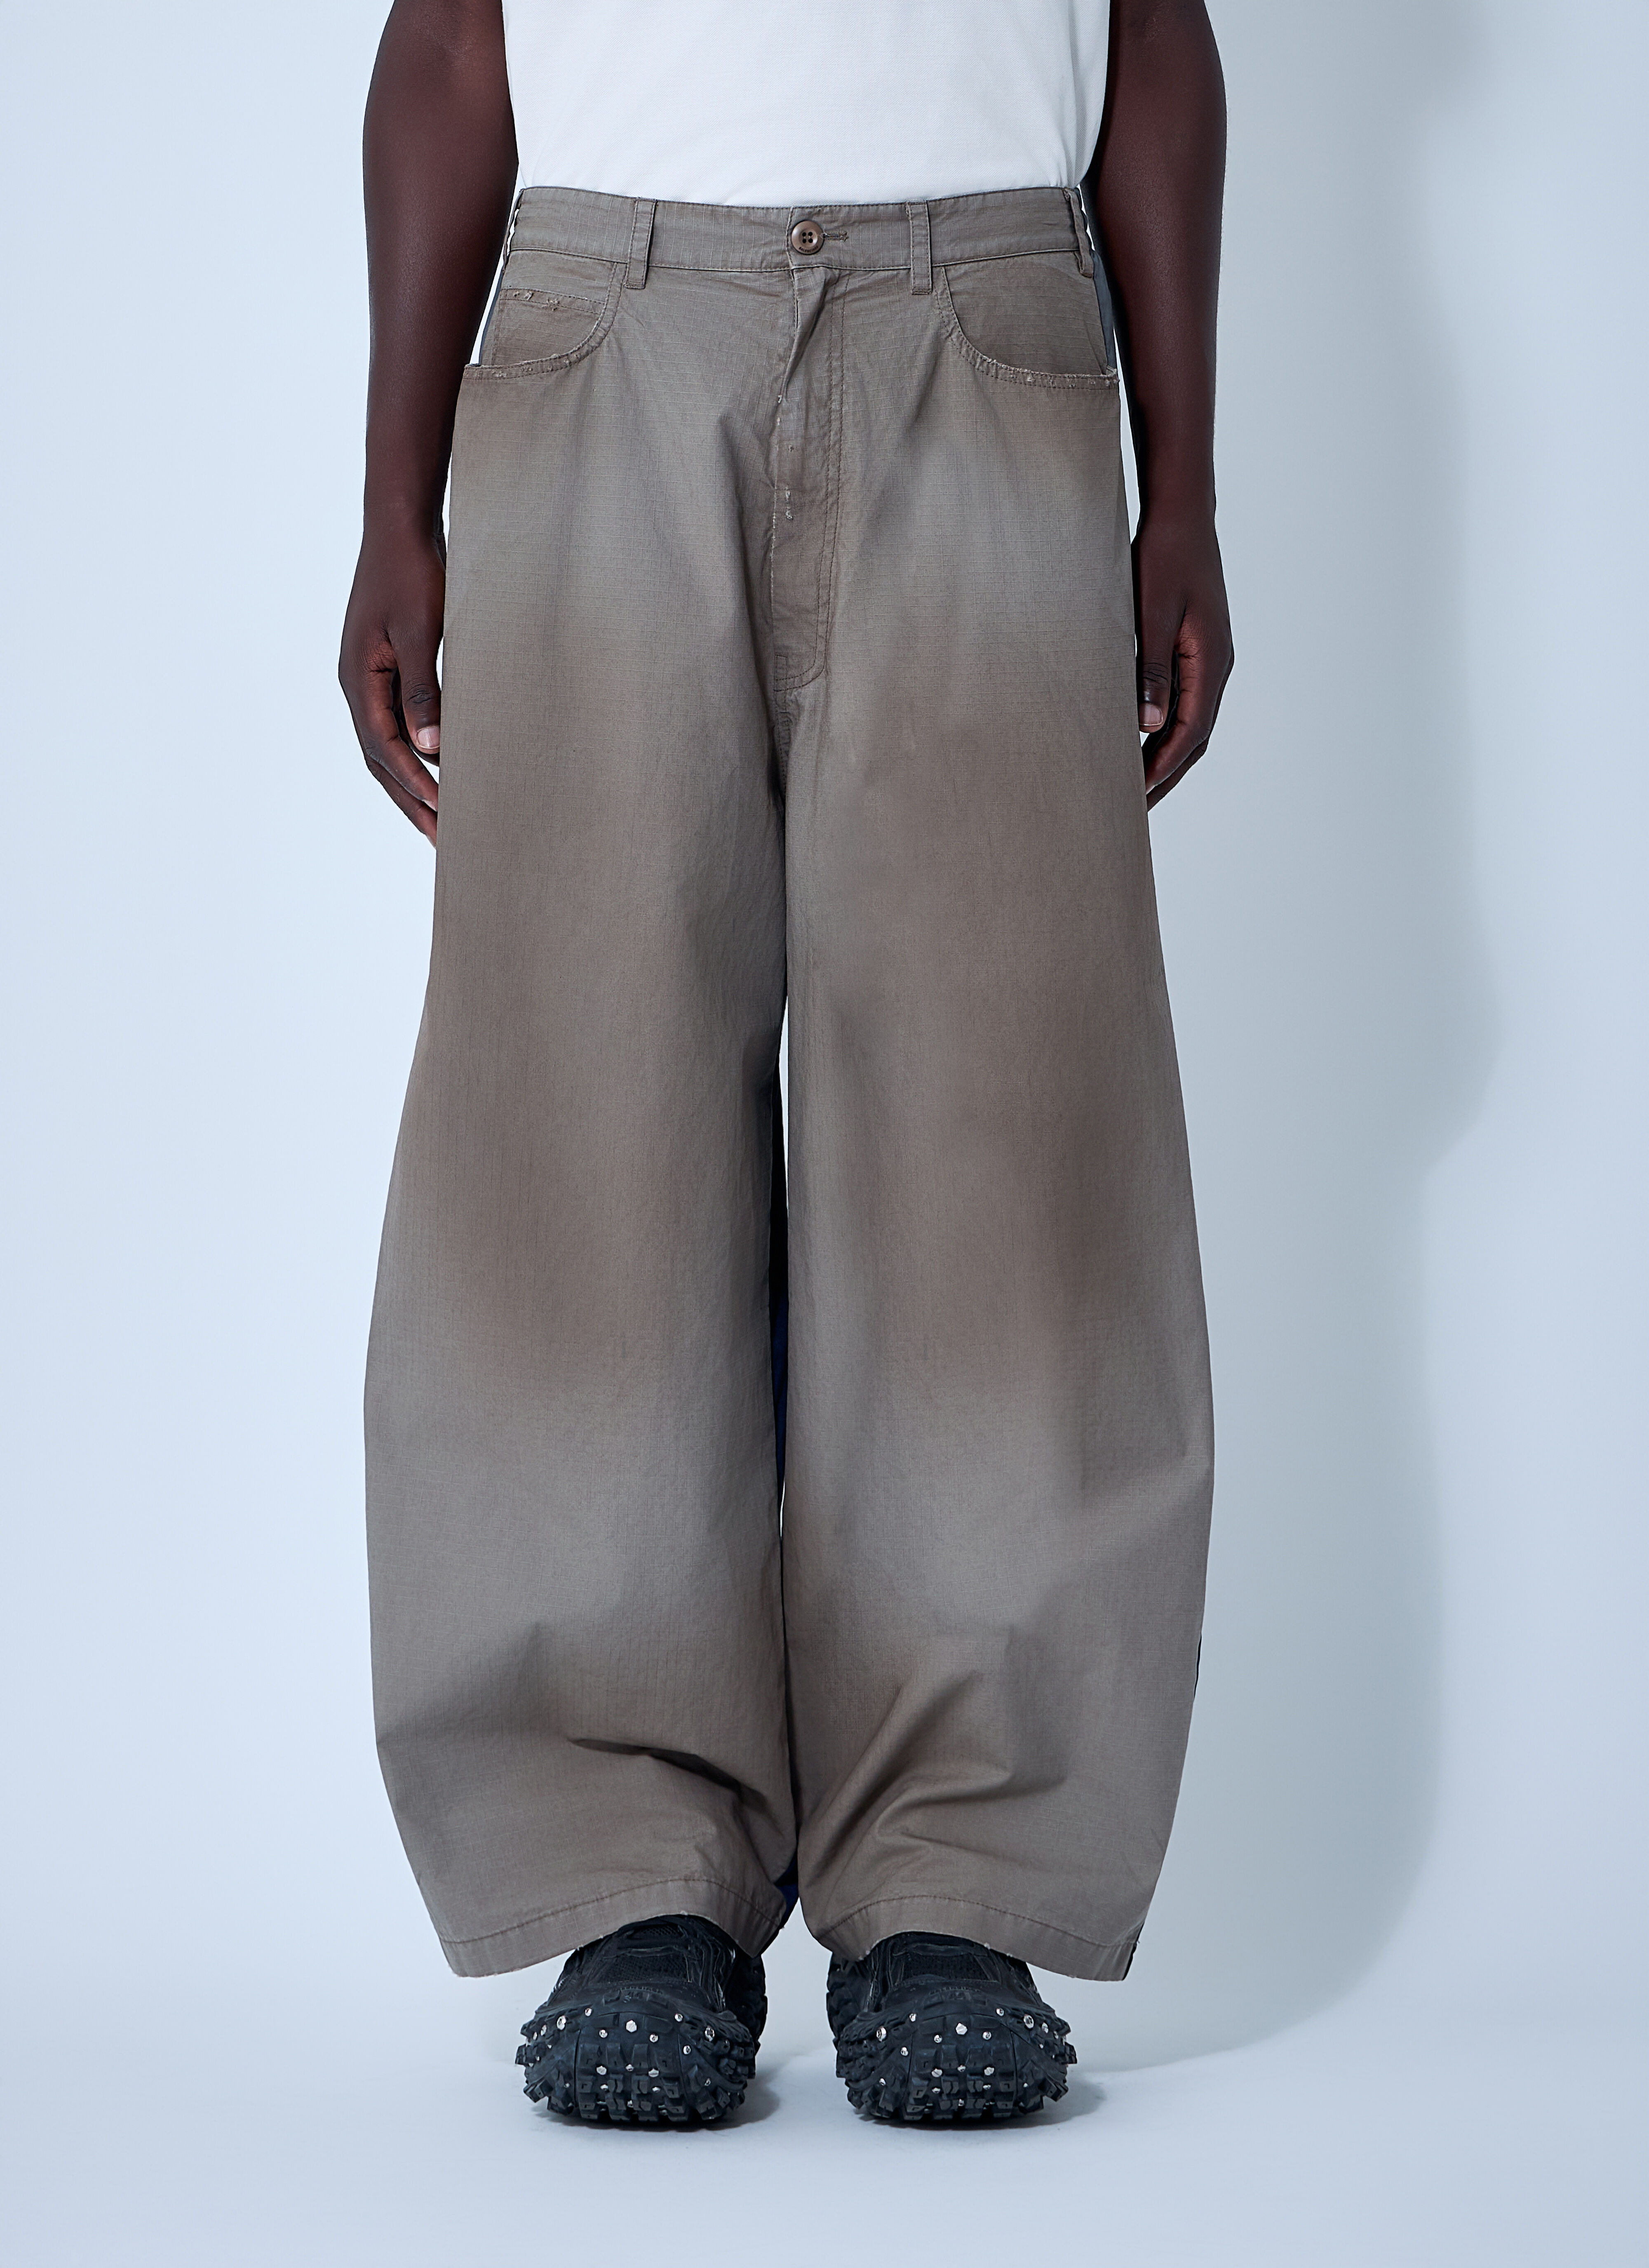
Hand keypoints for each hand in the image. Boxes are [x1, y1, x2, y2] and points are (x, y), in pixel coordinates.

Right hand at [339, 522, 445, 840]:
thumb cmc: (412, 573)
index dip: (413, 784)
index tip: (443, 812)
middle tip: (444, 842)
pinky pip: (396, 728)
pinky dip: (415, 757)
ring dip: (412, 787)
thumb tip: (431, 749)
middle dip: (411, 803)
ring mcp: (368, 681)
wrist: (401, 529)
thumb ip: (424, 690)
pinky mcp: (386, 672)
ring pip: (386, 750)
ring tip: (442, 822)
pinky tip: (439, 773)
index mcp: (359, 680)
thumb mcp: (421, 631)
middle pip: (380, 761)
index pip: (384, 748)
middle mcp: (357, 686)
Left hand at [1133, 508, 1233, 807]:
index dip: (1161, 769)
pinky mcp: (1197, 652)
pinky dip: (1166, 732)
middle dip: (1165, 777)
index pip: (1189, 733)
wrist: (1182, 516)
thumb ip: (1150, 670)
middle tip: (1133, 812)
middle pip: (1195, 740)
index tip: (1134, 798)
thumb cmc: (1163, 558)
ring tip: (1137, 789)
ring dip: (1166, 759)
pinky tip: (1142, 744)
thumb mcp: (1152, 613)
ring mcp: (1210, 660)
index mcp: (1211, 661)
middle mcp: (1217, 667)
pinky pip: (1186, 704)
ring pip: (1192, 726)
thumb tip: (1148, 726)